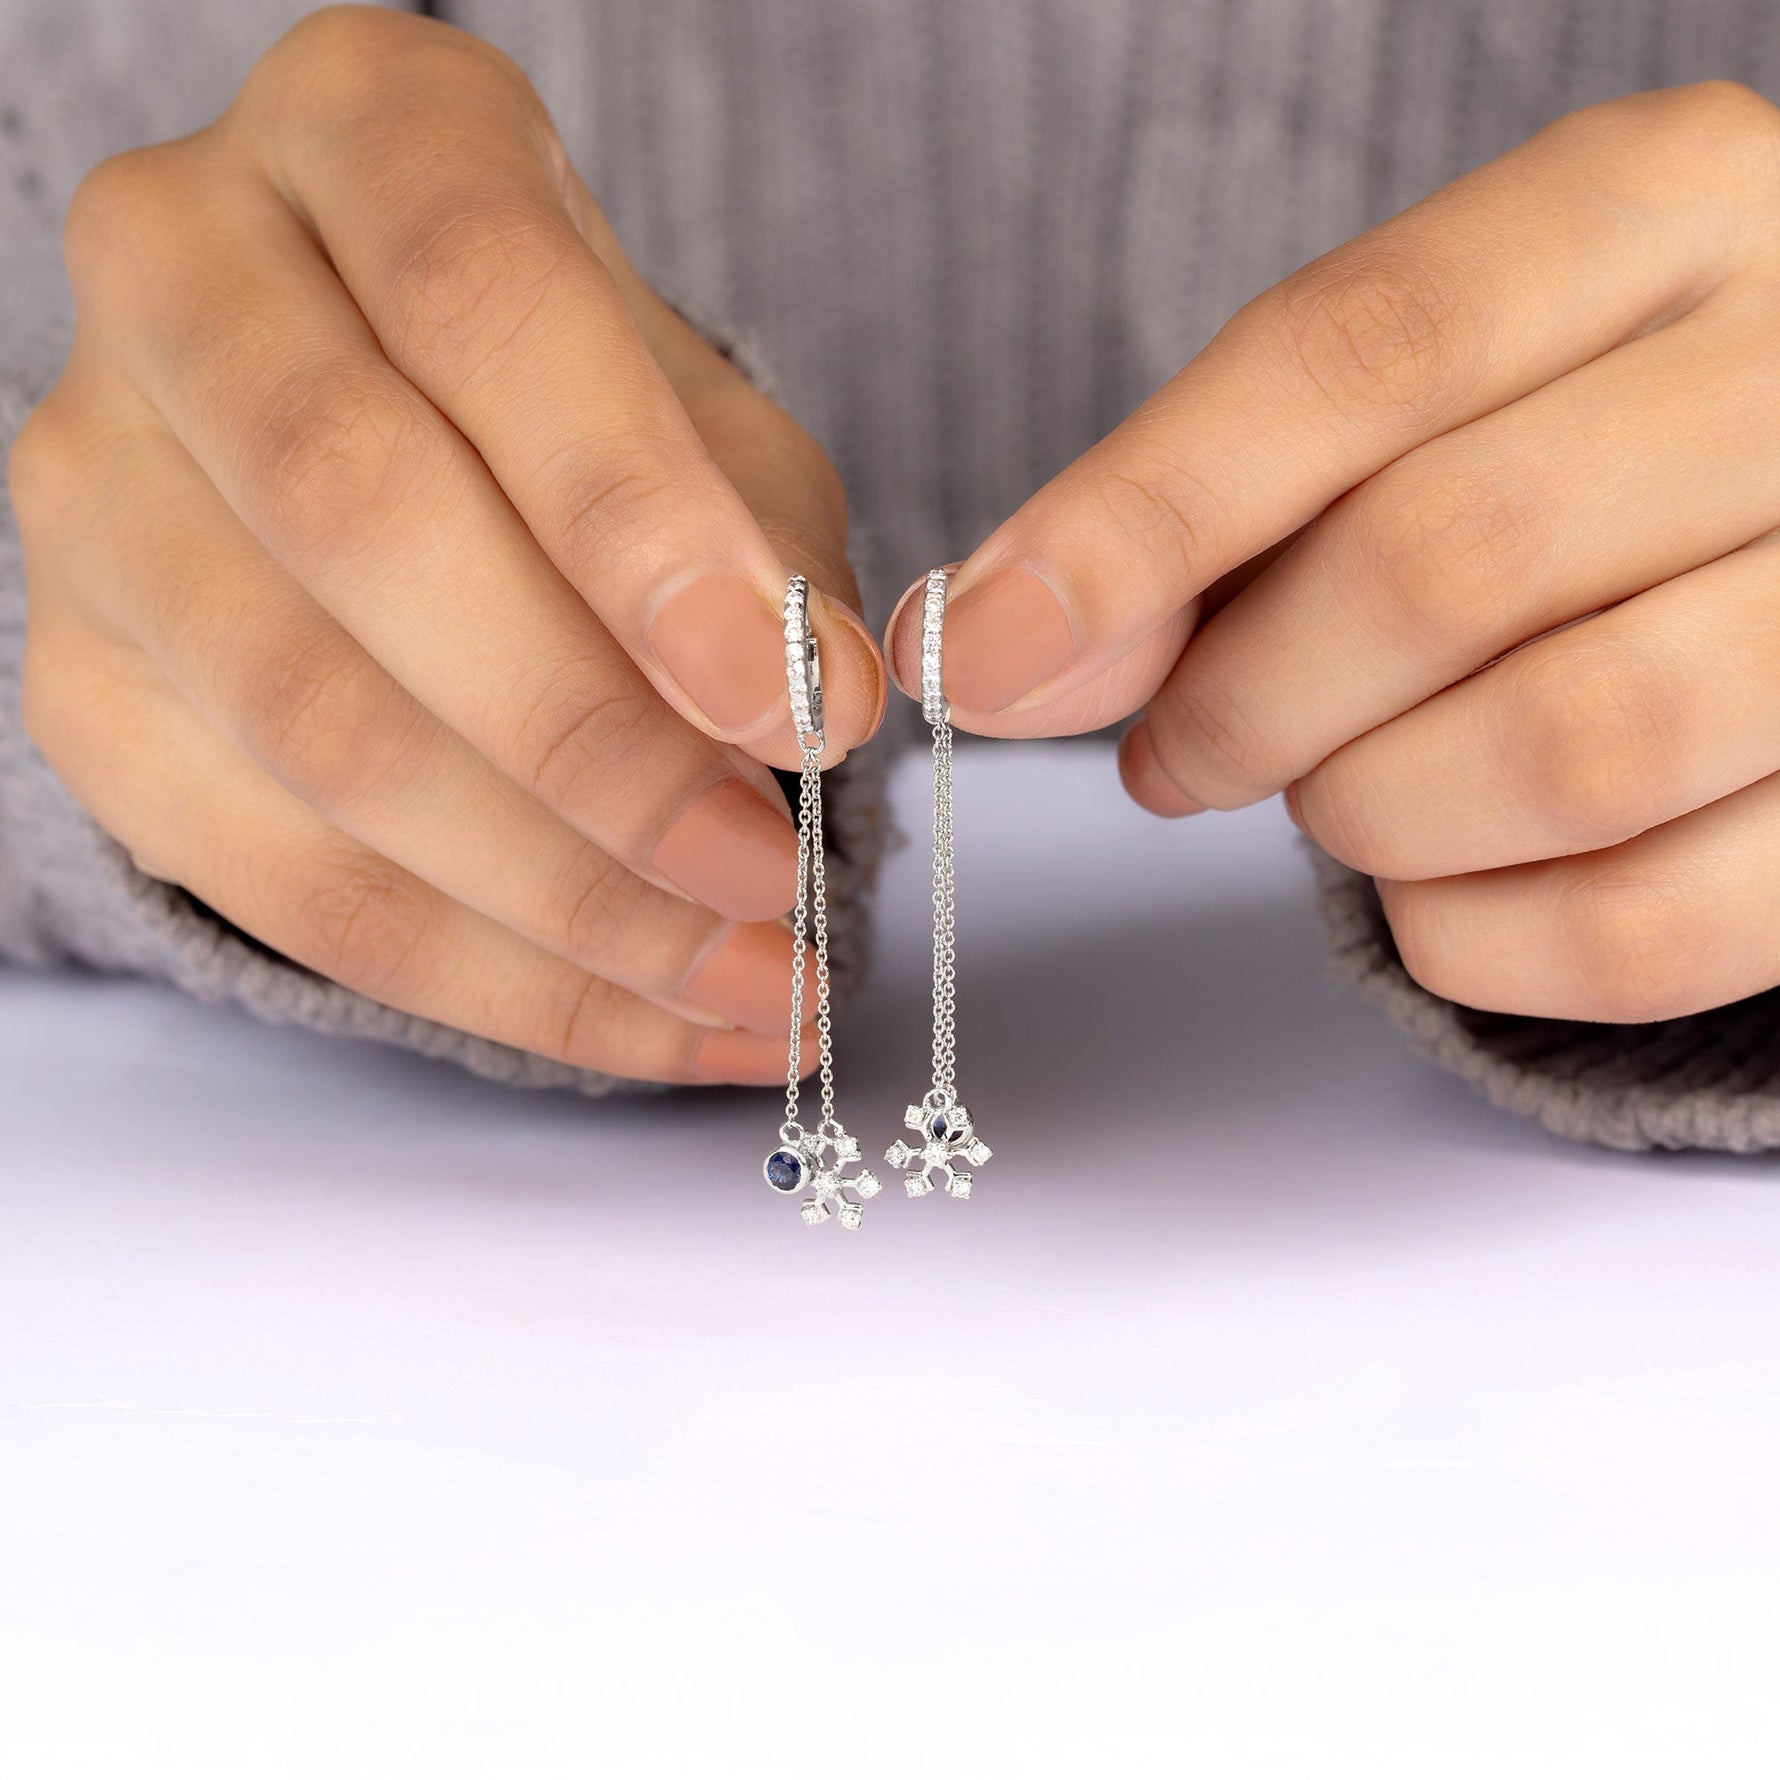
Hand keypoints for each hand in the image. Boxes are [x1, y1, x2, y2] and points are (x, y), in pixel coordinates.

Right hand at [11, 6, 882, 1083]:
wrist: (390, 430)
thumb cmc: (578, 411)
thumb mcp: (703, 419)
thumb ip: (758, 540)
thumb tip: (814, 707)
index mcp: (362, 133)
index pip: (479, 298)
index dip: (643, 519)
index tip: (804, 706)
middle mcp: (181, 278)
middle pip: (362, 518)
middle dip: (604, 746)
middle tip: (777, 873)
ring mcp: (93, 490)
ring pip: (318, 734)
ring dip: (568, 900)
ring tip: (754, 975)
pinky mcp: (85, 689)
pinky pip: (282, 882)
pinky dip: (495, 978)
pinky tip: (651, 1018)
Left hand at [890, 81, 1779, 1023]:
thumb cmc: (1549, 452)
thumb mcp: (1395, 408)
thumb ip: (1204, 500)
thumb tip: (989, 640)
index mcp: (1667, 209)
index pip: (1366, 352)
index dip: (1140, 520)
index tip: (977, 653)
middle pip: (1450, 560)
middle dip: (1244, 699)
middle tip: (1173, 754)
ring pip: (1566, 749)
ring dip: (1365, 812)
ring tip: (1331, 792)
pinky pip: (1642, 929)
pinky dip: (1471, 937)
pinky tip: (1427, 888)